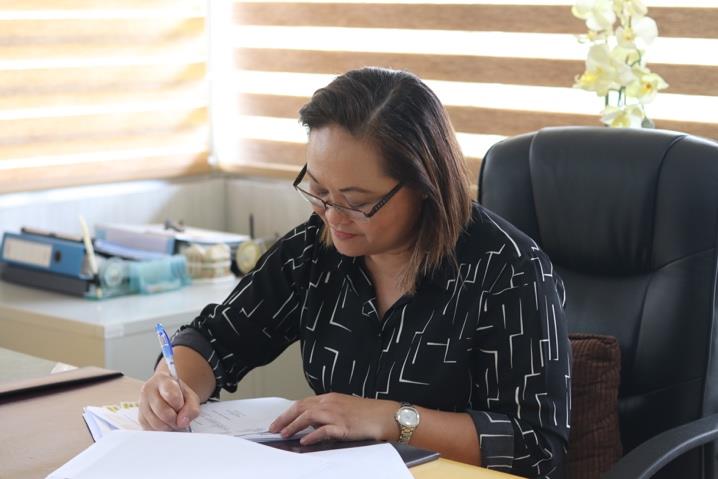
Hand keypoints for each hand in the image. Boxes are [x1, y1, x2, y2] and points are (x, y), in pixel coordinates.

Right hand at [138, 370, 200, 430]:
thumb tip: (181, 422)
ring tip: (174, 421)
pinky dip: (162, 431)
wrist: (170, 395)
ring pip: (156, 423)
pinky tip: (166, 424)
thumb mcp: (191, 398)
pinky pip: (151, 430)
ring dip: (169, 426)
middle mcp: (148, 389)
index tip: (181, 405)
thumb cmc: (180, 395)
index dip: (178, 404)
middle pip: (162, 411)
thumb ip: (191, 409)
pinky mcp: (140, 418)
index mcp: (162, 379)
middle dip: (175, 419)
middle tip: (180, 418)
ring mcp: (142, 404)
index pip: (169, 393)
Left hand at [268, 393, 398, 444]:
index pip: (303, 403)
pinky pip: (323, 430)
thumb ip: (327, 413)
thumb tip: (311, 423)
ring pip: (308, 416)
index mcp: (330, 398)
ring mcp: (336, 414)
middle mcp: (330, 403)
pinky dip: (311, 435)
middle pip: (301, 407)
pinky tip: (304, 441)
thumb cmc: (367, 414)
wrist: (386, 416)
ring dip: (293, 426)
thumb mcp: (344, 408)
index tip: (278, 422)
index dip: (288, 413)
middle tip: (273, 429)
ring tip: (284, 434)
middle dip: (284, 418)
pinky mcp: (343, 426)